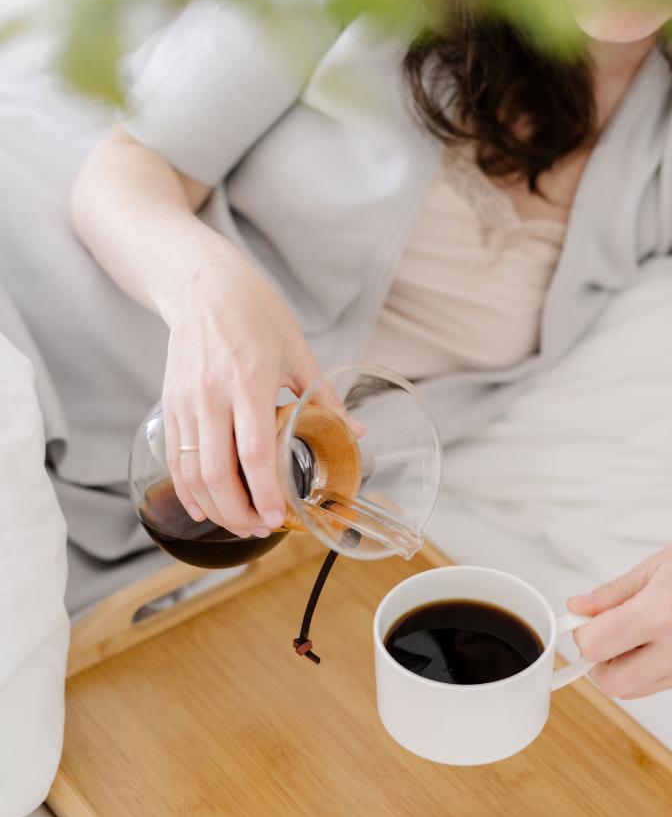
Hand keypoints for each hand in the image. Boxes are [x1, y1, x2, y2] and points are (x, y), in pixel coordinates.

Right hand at [162, 246, 349, 535]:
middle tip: (262, 530)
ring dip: (216, 508)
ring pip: (192, 472)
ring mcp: (187, 402)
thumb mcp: (298, 351)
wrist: (202, 286)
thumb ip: (323, 398)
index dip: (265, 493)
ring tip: (240, 525)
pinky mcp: (170, 404)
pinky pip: (176, 459)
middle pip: (218, 473)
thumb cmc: (255, 314)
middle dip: (240, 512)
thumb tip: (356, 433)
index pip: (254, 453)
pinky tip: (205, 508)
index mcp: (250, 382)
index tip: (279, 518)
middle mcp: (213, 396)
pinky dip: (188, 490)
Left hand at [567, 518, 671, 698]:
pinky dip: (642, 670)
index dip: (582, 635)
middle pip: (611, 683)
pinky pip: (654, 686)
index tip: (585, 621)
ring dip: (619, 669)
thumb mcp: (651, 566)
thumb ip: (610, 594)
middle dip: (597, 661)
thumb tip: (576, 609)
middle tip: (605, 634)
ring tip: (633, 635)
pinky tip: (654, 642)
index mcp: (663, 612)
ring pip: (631, 691)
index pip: (597, 646)